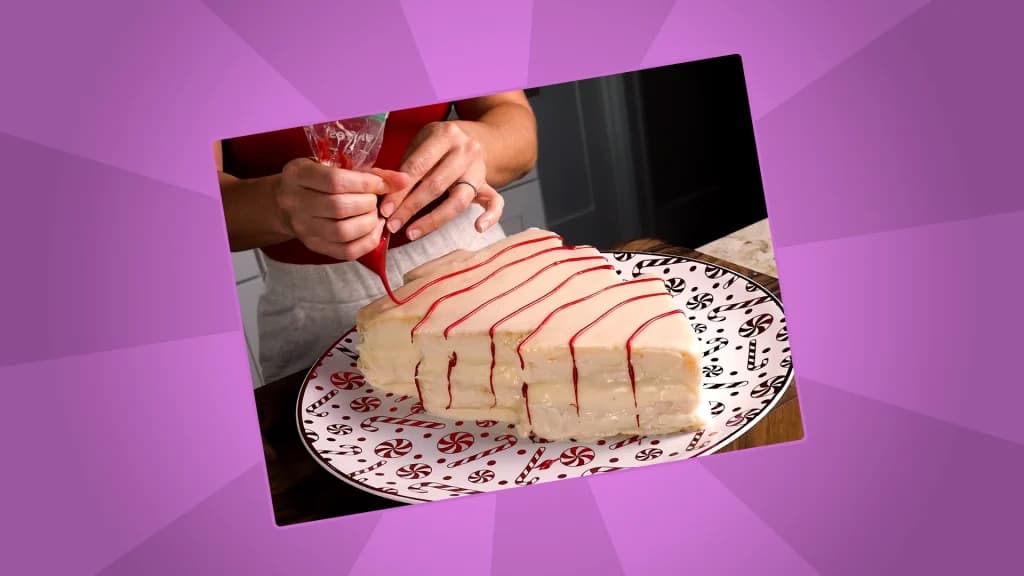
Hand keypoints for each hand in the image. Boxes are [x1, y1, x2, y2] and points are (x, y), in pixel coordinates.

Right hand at [274, 158, 409, 260]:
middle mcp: (295, 202)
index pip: (336, 182)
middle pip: (340, 207)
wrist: (285, 203)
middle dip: (368, 204)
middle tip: (375, 200)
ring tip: (375, 215)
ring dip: (369, 224)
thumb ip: (369, 172)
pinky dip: (367, 242)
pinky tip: (374, 230)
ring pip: (343, 232)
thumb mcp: (335, 165)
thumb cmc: (317, 179)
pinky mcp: (313, 246)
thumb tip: (404, 180)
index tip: (385, 184)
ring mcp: (302, 227)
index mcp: (298, 175)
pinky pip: (346, 252)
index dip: (367, 184)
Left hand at [381, 121, 503, 240]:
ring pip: (458, 199)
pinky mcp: (489, 184)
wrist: (476, 137)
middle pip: (435, 185)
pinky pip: (495, 202)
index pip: (418, 167)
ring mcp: (480, 168)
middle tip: (392, 224)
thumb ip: (404, 165)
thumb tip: (380, 189)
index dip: (399, 191)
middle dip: (410, 208)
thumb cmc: (439, 143)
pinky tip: (477, 228)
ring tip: (412, 232)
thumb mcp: (421, 142)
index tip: (384, 209)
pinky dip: (490, 216)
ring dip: (433, 220)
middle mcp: (466, 150)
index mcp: (445, 135)